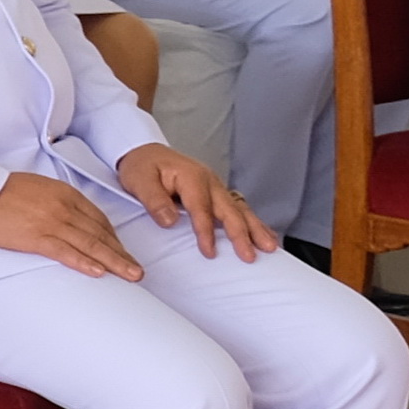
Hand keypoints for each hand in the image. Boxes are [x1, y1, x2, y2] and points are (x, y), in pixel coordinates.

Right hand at [0, 167, 137, 278]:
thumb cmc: (0, 191)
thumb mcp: (37, 188)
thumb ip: (57, 201)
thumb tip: (69, 218)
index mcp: (65, 194)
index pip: (99, 219)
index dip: (114, 238)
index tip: (122, 252)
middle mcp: (64, 208)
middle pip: (100, 233)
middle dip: (121, 253)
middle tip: (138, 270)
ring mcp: (51, 222)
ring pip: (91, 244)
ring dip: (114, 261)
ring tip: (130, 275)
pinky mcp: (35, 237)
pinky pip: (66, 252)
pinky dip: (84, 262)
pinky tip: (99, 272)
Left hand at [114, 141, 275, 261]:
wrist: (144, 152)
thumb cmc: (141, 166)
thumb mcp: (139, 180)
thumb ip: (154, 200)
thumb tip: (169, 221)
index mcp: (191, 177)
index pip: (201, 208)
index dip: (206, 231)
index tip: (209, 252)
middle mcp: (209, 181)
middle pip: (230, 209)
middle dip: (242, 234)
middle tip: (250, 256)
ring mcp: (216, 187)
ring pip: (240, 209)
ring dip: (255, 229)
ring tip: (270, 247)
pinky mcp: (217, 193)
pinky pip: (239, 208)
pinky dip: (253, 223)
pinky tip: (265, 235)